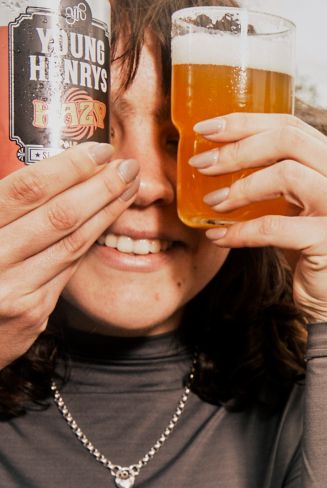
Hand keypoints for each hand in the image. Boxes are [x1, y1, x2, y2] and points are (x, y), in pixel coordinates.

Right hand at [0, 143, 139, 368]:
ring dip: (106, 211)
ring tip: (129, 187)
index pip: (26, 190)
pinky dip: (91, 240)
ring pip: (71, 243)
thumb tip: (46, 167)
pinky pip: (68, 269)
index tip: (99, 150)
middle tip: (127, 165)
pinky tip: (109, 220)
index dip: (68, 167)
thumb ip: (5, 204)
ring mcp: (12, 289)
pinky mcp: (31, 312)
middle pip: (58, 216)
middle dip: (100, 186)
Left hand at [192, 113, 326, 322]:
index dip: (246, 122)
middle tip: (202, 162)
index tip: (207, 128)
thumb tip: (221, 151)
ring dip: (240, 187)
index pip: (294, 126)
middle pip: (290, 140)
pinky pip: (275, 226)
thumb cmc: (315, 255)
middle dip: (238, 148)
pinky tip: (219, 236)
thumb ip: (283, 178)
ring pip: (286, 175)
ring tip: (212, 202)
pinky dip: (240, 231)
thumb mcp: (302, 208)